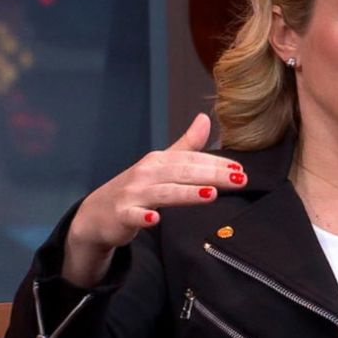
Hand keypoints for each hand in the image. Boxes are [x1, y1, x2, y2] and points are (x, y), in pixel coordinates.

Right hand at [62, 114, 245, 285]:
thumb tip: (205, 118)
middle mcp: (147, 173)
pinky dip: (143, 216)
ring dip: (186, 193)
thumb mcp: (161, 164)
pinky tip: (155, 219)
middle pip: (183, 172)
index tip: (240, 169)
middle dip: (212, 175)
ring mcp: (133, 194)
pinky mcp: (121, 215)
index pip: (192, 159)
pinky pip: (133, 215)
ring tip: (211, 194)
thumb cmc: (136, 188)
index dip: (217, 163)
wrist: (97, 213)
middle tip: (238, 179)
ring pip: (163, 192)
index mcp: (159, 161)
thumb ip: (186, 145)